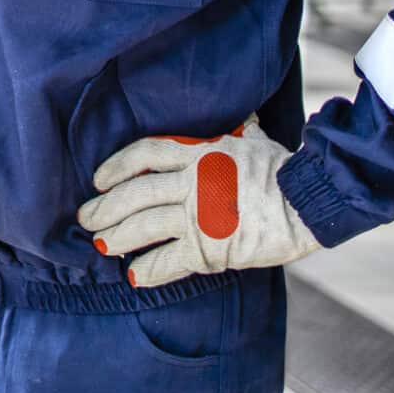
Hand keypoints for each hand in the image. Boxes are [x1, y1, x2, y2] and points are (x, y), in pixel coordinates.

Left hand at [78, 118, 319, 287]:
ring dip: (117, 237)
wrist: (307, 203)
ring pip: (144, 226)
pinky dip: (149, 269)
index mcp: (199, 153)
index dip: (117, 166)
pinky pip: (169, 260)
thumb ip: (239, 130)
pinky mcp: (209, 248)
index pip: (145, 153)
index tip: (99, 179)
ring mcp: (198, 216)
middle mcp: (191, 183)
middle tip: (86, 219)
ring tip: (100, 245)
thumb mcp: (255, 139)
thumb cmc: (283, 170)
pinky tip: (135, 275)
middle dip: (105, 207)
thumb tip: (243, 117)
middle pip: (135, 193)